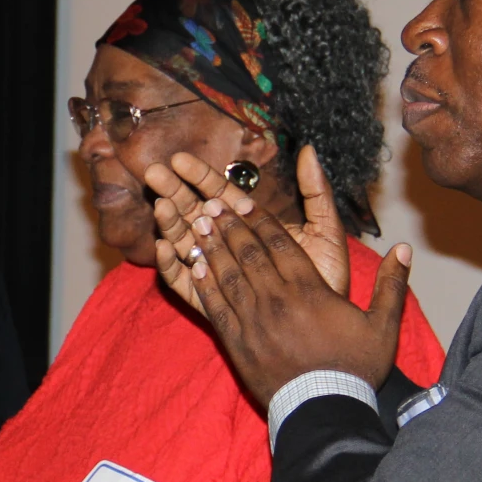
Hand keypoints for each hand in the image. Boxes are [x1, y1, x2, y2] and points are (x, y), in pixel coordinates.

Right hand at [148, 145, 351, 309]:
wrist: (326, 330)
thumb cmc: (327, 280)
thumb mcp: (326, 231)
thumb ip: (315, 192)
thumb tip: (307, 151)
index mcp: (252, 226)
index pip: (220, 194)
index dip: (199, 176)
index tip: (180, 160)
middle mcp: (230, 246)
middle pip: (194, 213)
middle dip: (174, 192)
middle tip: (155, 173)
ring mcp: (217, 273)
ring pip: (184, 244)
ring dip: (170, 224)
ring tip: (161, 207)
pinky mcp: (209, 302)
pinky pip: (183, 282)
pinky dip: (170, 265)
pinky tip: (165, 248)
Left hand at [162, 183, 413, 403]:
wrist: (324, 410)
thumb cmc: (355, 368)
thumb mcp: (383, 326)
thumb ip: (392, 285)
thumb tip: (405, 249)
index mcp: (310, 289)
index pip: (280, 244)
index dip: (261, 220)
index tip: (245, 202)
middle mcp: (277, 298)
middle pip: (248, 252)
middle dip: (230, 225)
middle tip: (212, 203)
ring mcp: (253, 320)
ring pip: (228, 274)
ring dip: (212, 248)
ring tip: (198, 225)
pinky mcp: (236, 342)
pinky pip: (215, 306)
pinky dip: (204, 284)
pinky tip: (193, 267)